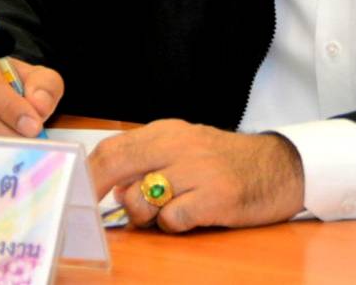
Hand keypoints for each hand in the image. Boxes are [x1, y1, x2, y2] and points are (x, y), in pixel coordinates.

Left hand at [88, 119, 304, 231]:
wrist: (279, 166)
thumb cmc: (224, 162)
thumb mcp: (184, 148)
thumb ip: (148, 161)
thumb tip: (110, 187)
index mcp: (166, 131)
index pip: (112, 148)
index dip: (88, 173)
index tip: (76, 192)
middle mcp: (178, 145)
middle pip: (118, 168)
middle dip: (102, 193)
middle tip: (102, 209)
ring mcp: (197, 170)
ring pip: (141, 201)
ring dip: (146, 216)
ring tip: (169, 210)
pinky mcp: (215, 197)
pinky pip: (172, 220)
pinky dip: (175, 225)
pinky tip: (192, 216)